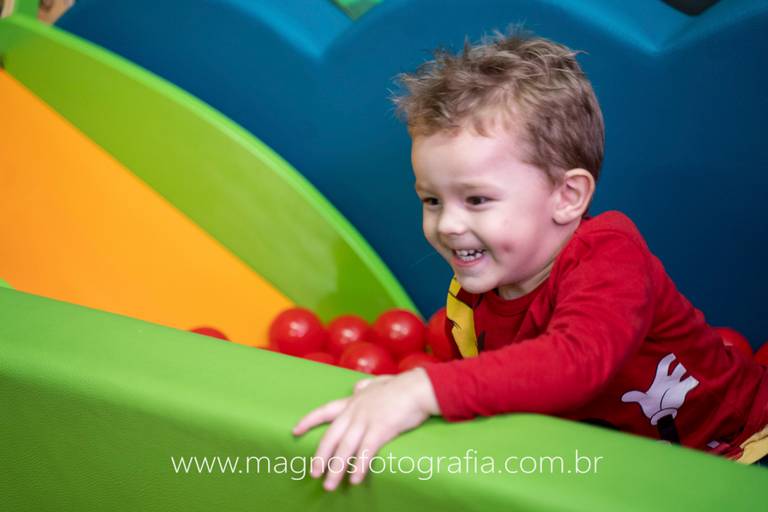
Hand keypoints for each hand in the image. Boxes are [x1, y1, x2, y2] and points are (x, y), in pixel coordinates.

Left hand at [292, 368, 439, 489]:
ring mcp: (366, 420)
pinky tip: (355, 479)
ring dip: (336, 469)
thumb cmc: (401, 387)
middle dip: (320, 457)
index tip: (295, 430)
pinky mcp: (381, 429)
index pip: (324, 411)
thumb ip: (365, 386)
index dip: (308, 421)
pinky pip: (366, 451)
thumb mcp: (378, 383)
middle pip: (331, 437)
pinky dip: (359, 466)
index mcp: (352, 402)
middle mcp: (355, 412)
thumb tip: (356, 387)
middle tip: (313, 474)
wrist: (418, 387)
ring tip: (330, 485)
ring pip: (345, 448)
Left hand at [621, 353, 698, 424]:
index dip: (668, 359)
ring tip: (695, 364)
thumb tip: (624, 398)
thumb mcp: (643, 400)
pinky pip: (691, 383)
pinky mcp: (684, 391)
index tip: (673, 354)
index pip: (664, 365)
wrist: (660, 414)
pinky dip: (696, 379)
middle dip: (681, 362)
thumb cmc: (651, 405)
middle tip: (686, 357)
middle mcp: (669, 379)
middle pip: (677, 367)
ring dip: (689, 369)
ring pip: (685, 372)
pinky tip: (700, 376)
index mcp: (660, 379)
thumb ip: (636, 397)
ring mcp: (677, 384)